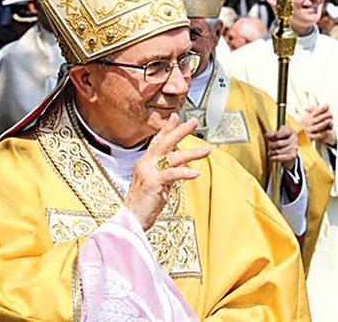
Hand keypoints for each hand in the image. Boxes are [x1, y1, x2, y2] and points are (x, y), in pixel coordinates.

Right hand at [124, 114, 209, 230]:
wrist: (131, 220)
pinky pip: (171, 174)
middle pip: (164, 142)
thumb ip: (168, 170)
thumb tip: (182, 162)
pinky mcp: (153, 183)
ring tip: (207, 151)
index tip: (176, 117)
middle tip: (193, 122)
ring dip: (191, 153)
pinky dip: (185, 172)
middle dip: (180, 131)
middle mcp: (145, 163)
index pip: (157, 141)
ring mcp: (148, 172)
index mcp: (145, 162)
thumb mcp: (158, 183)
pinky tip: (196, 173)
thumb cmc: (144, 203)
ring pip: (172, 156)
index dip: (167, 128)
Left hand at [266, 125, 298, 169]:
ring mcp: (294, 148)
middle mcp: (295, 139)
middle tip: (270, 147)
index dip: (276, 135)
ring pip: (278, 152)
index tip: (269, 137)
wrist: (289, 150)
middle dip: (271, 146)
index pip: (284, 132)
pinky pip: (280, 158)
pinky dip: (274, 158)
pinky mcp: (293, 156)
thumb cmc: (282, 140)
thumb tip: (267, 135)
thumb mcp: (277, 135)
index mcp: (291, 131)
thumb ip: (272, 134)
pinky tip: (272, 158)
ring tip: (271, 152)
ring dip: (272, 153)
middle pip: (278, 143)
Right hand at [300, 104, 335, 145]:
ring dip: (323, 124)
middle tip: (330, 113)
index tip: (327, 106)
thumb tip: (325, 105)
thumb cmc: (303, 125)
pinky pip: (317, 136)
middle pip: (317, 119)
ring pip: (317, 127)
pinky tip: (329, 131)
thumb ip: (313, 111)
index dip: (321, 109)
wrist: (294, 135)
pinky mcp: (309, 137)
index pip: (315, 112)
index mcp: (307, 117)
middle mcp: (308, 123)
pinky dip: (323, 134)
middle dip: (324, 115)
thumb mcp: (306, 117)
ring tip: (329, 120)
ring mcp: (308, 130)